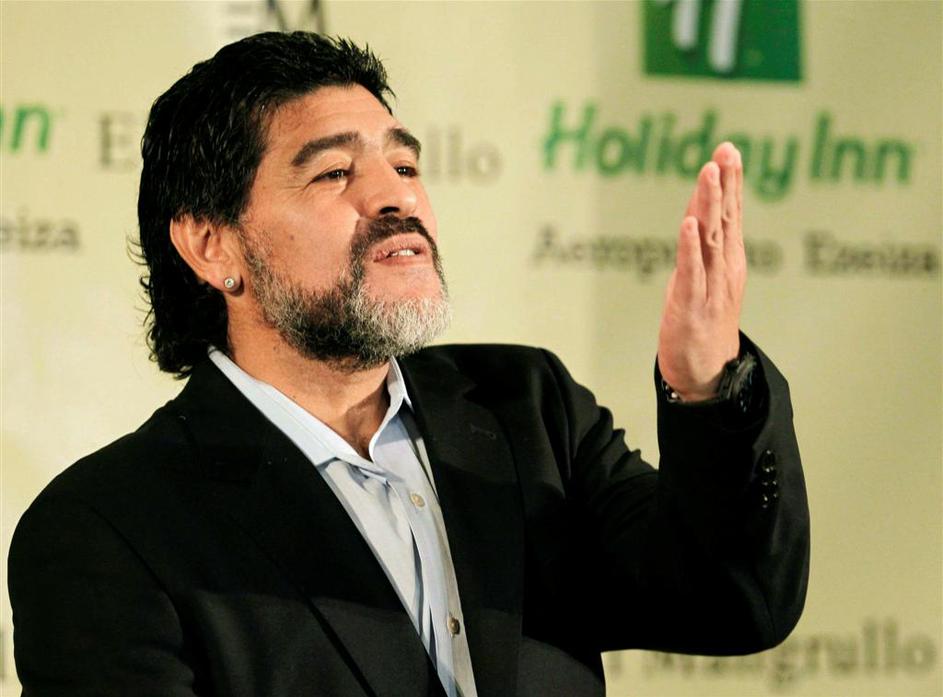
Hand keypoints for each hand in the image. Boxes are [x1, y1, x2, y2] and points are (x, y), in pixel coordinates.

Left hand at [657, 142, 745, 401]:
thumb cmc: (704, 325)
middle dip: (725, 183)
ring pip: (711, 239)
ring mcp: (710, 287)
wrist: (707, 374)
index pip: (731, 215)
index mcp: (729, 262)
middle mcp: (724, 269)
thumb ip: (705, 250)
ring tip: (709, 174)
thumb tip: (696, 217)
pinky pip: (692, 272)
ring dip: (709, 205)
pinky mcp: (691, 305)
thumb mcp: (708, 280)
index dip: (731, 182)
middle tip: (725, 151)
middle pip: (725, 220)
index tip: (728, 150)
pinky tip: (689, 224)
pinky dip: (690, 247)